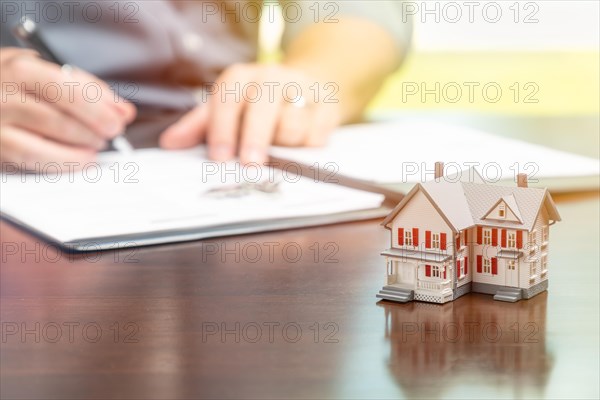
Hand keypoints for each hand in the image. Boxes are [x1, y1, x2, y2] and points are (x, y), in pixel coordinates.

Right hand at [0, 48, 135, 169]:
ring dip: (79, 150)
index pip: (64, 88)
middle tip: (111, 134)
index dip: (97, 107)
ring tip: (96, 147)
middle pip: (56, 118)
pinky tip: (79, 160)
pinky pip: (30, 160)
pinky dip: (61, 162)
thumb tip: (122, 110)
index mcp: (18, 69)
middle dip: (92, 130)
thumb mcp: (42, 71)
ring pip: (42, 145)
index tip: (118, 119)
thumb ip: (85, 87)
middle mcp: (2, 96)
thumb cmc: (12, 84)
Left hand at [159, 63, 341, 163]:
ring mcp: (302, 89)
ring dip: (285, 145)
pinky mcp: (327, 104)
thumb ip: (198, 127)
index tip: (220, 157)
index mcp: (240, 78)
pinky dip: (308, 145)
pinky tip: (303, 142)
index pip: (227, 101)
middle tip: (251, 165)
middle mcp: (270, 77)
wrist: (306, 84)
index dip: (223, 130)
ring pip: (292, 126)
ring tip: (281, 144)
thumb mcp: (226, 109)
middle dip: (256, 139)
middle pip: (262, 109)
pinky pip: (317, 135)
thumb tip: (169, 144)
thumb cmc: (257, 103)